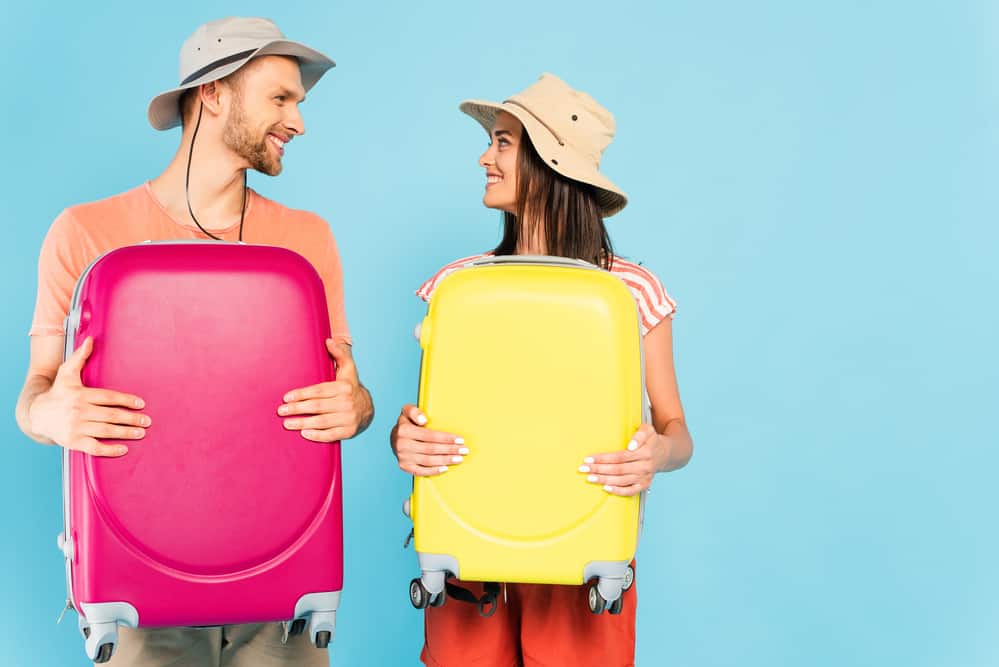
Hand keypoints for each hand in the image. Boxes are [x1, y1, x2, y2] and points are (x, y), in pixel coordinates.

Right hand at [27, 337, 149, 456]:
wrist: (37, 415)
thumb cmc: (58, 392)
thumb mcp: (67, 373)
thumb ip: (80, 357)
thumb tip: (91, 339)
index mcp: (80, 395)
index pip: (108, 397)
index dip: (126, 400)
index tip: (141, 404)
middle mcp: (78, 411)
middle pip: (110, 415)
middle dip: (131, 419)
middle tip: (147, 421)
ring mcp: (75, 428)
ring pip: (105, 431)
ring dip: (125, 433)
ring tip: (141, 433)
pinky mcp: (72, 442)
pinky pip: (94, 448)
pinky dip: (109, 450)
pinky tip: (124, 449)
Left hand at [278, 339, 372, 442]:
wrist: (368, 410)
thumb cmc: (351, 387)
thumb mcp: (348, 370)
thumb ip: (339, 354)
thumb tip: (328, 340)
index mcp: (344, 387)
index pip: (319, 391)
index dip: (301, 394)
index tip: (286, 397)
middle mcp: (347, 403)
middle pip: (318, 406)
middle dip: (297, 409)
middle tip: (281, 411)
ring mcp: (349, 418)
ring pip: (322, 422)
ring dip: (302, 423)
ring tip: (287, 423)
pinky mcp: (349, 432)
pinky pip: (330, 435)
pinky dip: (316, 435)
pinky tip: (303, 433)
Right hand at [390, 405, 466, 475]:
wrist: (393, 438)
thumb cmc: (406, 423)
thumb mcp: (407, 411)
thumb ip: (414, 411)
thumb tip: (424, 420)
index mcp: (404, 431)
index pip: (430, 436)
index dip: (446, 438)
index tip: (460, 439)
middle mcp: (402, 445)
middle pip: (431, 449)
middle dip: (450, 450)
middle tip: (464, 450)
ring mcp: (403, 457)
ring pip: (428, 460)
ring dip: (445, 460)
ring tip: (459, 459)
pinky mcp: (404, 466)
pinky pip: (420, 471)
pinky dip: (433, 471)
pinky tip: (445, 468)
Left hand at [578, 424, 666, 495]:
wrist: (667, 453)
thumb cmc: (652, 440)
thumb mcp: (648, 430)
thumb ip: (639, 435)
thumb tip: (631, 445)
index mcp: (645, 452)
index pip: (620, 456)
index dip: (603, 458)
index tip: (588, 459)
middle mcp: (645, 466)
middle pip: (618, 469)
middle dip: (599, 470)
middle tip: (583, 469)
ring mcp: (645, 477)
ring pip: (622, 480)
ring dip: (604, 480)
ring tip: (590, 478)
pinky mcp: (645, 485)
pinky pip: (631, 491)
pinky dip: (618, 491)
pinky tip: (606, 488)